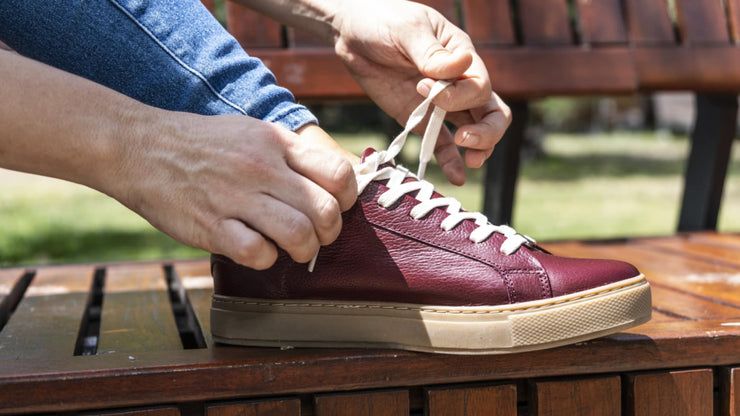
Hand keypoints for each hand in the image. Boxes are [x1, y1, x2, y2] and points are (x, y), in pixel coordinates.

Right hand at [112, 114, 356, 269]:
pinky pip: (257, 254)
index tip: (337, 208)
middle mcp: (261, 168)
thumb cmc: (202, 144)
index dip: (348, 199)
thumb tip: (331, 183)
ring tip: (293, 249)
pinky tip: (256, 250)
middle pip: (326, 211)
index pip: (338, 174)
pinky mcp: (211, 226)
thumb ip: (290, 155)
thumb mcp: (252, 131)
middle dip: (330, 233)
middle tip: (317, 237)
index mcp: (276, 143)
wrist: (138, 146)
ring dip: (303, 251)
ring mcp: (236, 197)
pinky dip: (265, 260)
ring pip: (299, 235)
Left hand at [332, 0, 510, 184]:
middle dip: (485, 131)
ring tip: (470, 162)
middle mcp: (458, 82)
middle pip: (492, 112)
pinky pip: (442, 143)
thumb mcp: (407, 30)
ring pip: (475, 130)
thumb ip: (430, 53)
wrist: (351, 31)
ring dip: (478, 148)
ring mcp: (440, 104)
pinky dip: (450, 161)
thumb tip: (459, 67)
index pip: (479, 85)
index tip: (422, 86)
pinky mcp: (420, 118)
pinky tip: (456, 177)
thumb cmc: (382, 19)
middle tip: (464, 139)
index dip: (458, 95)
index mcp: (462, 55)